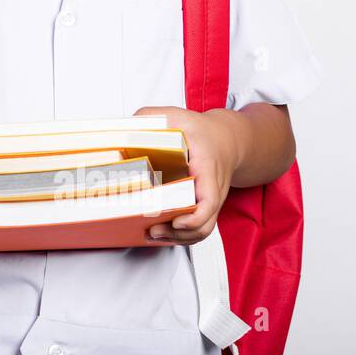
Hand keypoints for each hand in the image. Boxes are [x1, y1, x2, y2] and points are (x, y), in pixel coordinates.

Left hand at [133, 105, 241, 244]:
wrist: (227, 140)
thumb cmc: (202, 131)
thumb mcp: (178, 116)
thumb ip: (152, 117)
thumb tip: (127, 126)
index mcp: (207, 168)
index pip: (210, 199)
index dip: (195, 216)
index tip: (177, 220)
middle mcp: (212, 189)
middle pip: (205, 223)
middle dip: (179, 233)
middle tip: (153, 230)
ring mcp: (210, 201)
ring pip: (202, 230)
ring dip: (179, 238)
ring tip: (152, 234)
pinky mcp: (203, 206)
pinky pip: (198, 227)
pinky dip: (181, 235)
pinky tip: (160, 233)